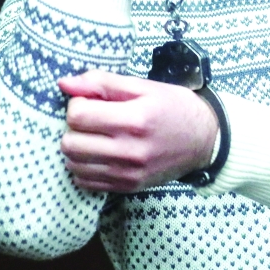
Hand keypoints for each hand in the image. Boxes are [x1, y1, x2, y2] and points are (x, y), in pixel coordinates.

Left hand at [58, 70, 218, 192]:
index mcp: (135, 119)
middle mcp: (130, 150)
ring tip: (96, 136)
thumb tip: (65, 83)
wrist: (205, 140)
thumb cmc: (175, 107)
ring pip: (73, 164)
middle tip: (92, 118)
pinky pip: (84, 181)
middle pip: (70, 142)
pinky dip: (85, 166)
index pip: (78, 115)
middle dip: (75, 126)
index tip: (92, 100)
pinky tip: (101, 153)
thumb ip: (103, 82)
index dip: (78, 103)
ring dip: (78, 147)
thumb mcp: (145, 86)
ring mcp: (128, 173)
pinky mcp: (127, 187)